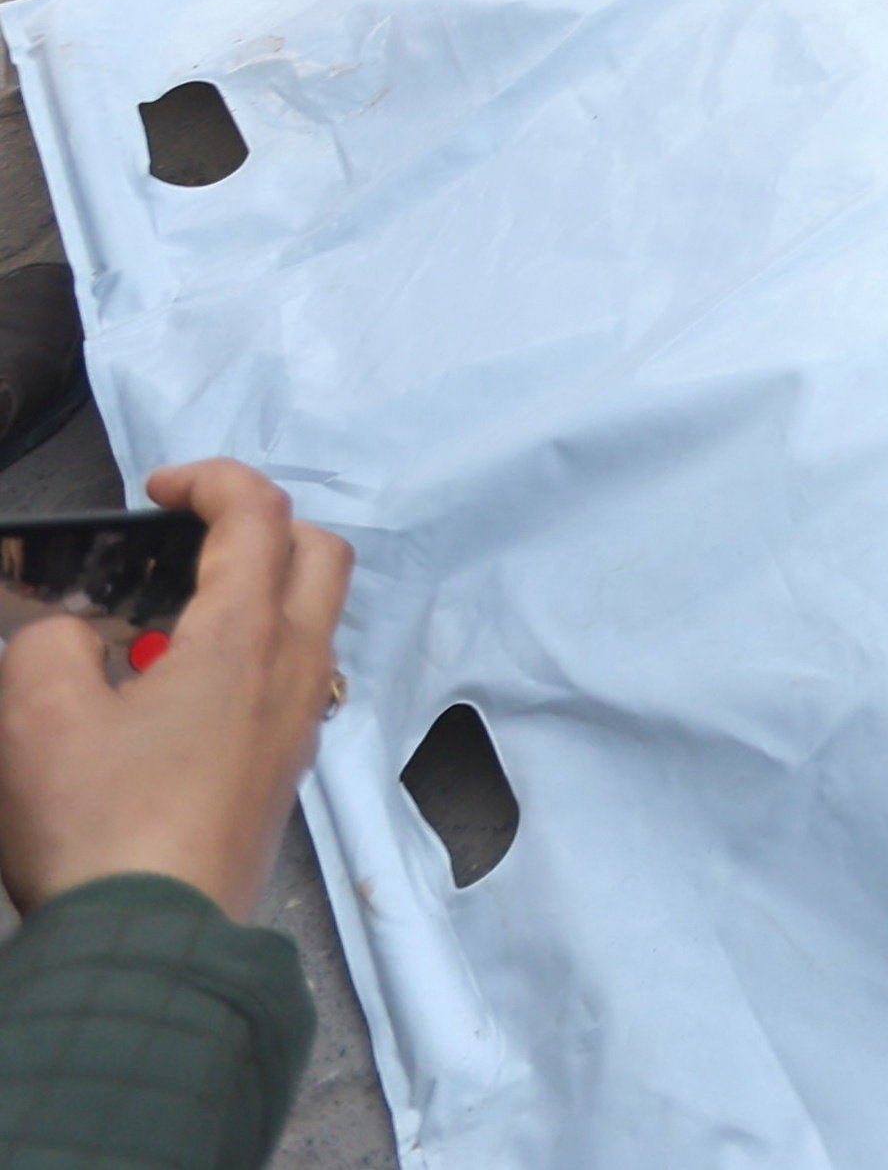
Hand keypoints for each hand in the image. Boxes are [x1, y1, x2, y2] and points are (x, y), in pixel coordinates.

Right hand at [0, 463, 351, 923]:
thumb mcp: (35, 716)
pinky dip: (251, 652)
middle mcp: (297, 669)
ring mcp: (301, 723)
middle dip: (260, 526)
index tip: (160, 488)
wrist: (149, 943)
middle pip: (318, 555)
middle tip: (184, 542)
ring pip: (310, 620)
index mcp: (248, 638)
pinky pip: (292, 678)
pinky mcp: (286, 770)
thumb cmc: (98, 823)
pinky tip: (178, 689)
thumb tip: (74, 633)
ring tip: (165, 621)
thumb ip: (49, 644)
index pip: (261, 514)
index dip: (213, 479)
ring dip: (257, 593)